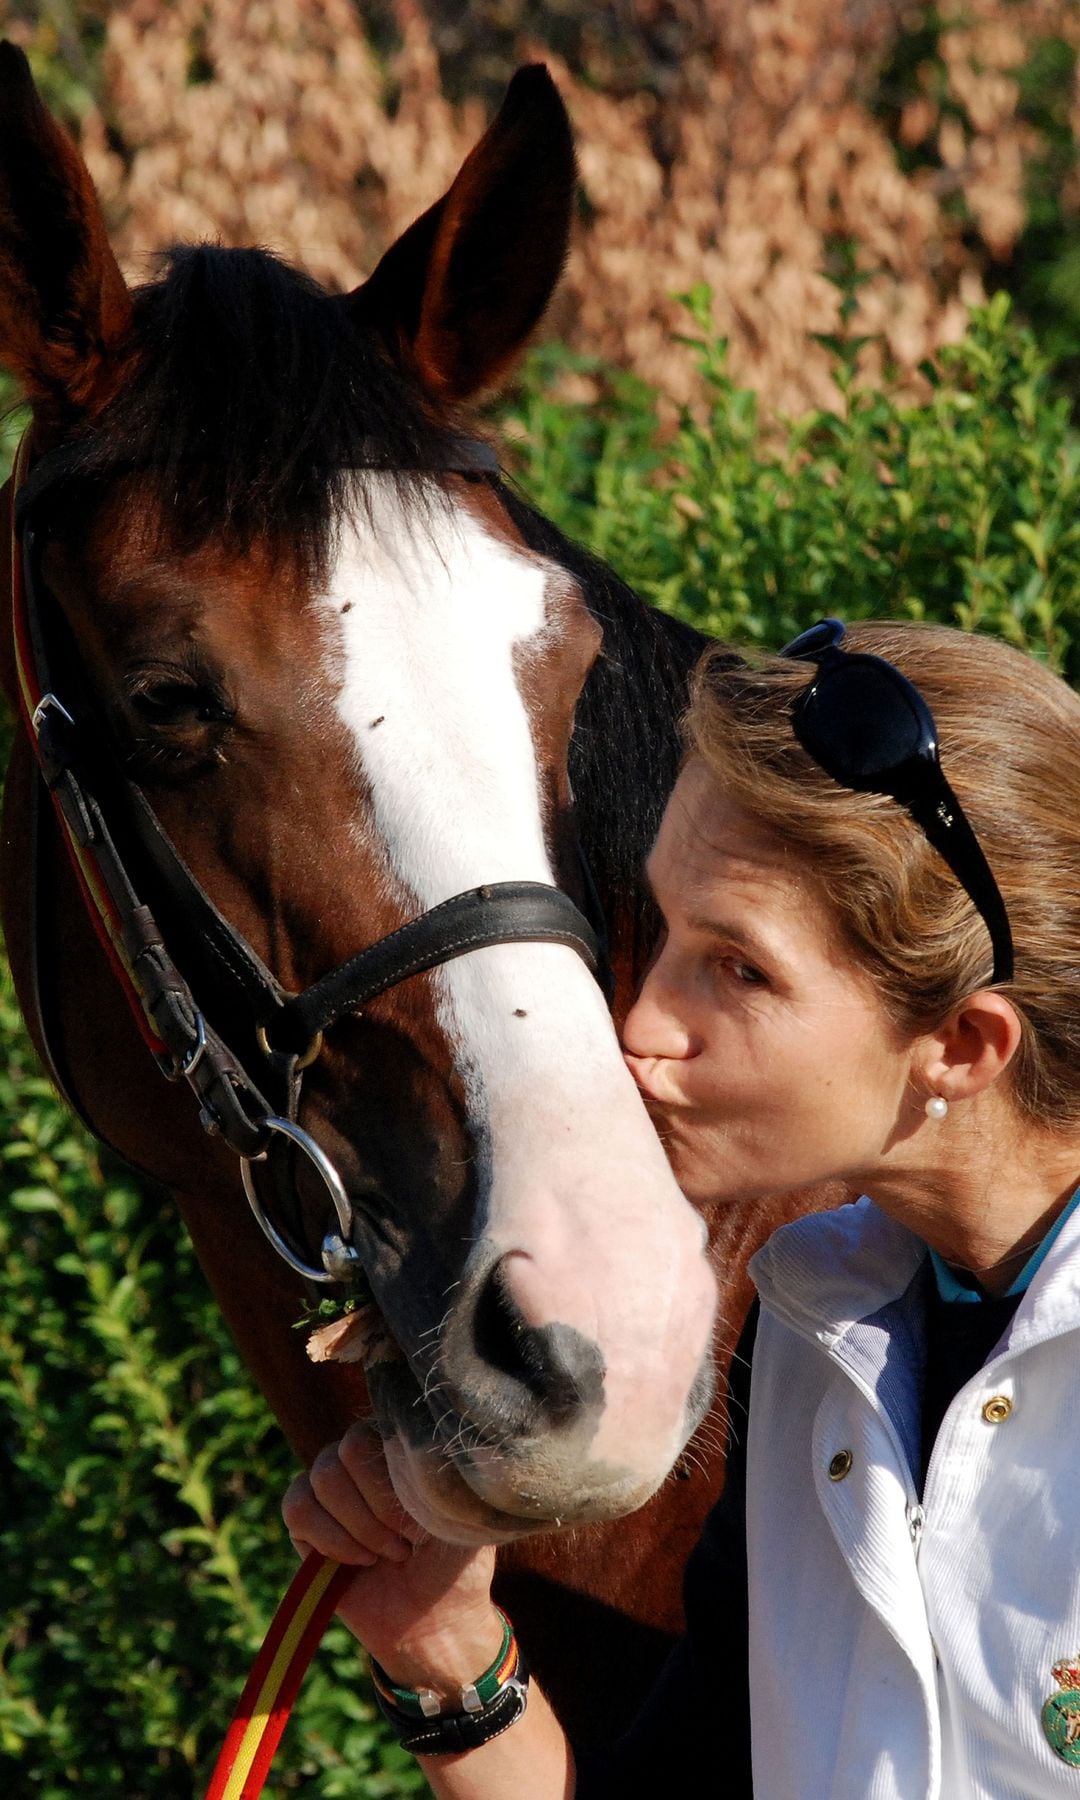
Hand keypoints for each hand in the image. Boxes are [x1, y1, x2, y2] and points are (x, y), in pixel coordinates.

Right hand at [282, 1422, 501, 1692]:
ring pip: (321, 1479)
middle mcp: (365, 1454)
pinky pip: (297, 1509)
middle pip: (344, 1452)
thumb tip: (423, 1448)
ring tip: (387, 1554)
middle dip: (376, 1512)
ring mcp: (333, 1485)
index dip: (393, 1488)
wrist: (433, 1622)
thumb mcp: (465, 1515)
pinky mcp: (306, 1520)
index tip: (419, 1527)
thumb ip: (447, 1475)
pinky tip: (359, 1561)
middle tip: (404, 1544)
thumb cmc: (456, 1564)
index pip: (378, 1433)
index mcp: (403, 1443)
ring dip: (357, 1529)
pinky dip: (330, 1541)